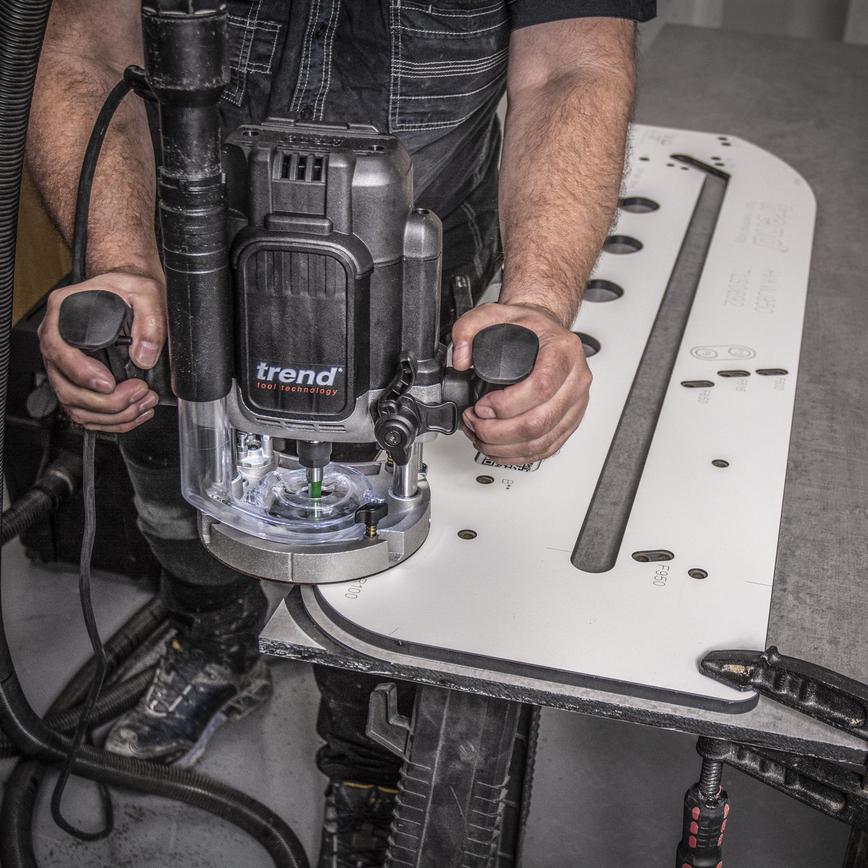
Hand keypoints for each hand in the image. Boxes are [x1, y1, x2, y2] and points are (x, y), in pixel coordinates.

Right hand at [38, 271, 165, 432]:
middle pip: (66, 387)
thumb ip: (149, 321)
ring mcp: (66, 364)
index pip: (59, 351)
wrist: (129, 290)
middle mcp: (58, 341)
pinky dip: (111, 421)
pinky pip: (87, 412)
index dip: (82, 373)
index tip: (109, 383)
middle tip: (138, 395)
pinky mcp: (80, 381)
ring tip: (142, 405)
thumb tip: (144, 356)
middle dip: (105, 402)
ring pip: (76, 406)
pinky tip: (134, 413)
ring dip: (111, 415)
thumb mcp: (145, 293)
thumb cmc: (129, 287)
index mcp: (63, 314)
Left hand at [452, 302, 590, 463]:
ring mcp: (575, 404)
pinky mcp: (569, 422)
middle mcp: (575, 380)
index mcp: (563, 352)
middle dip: (498, 431)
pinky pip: (546, 449)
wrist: (546, 333)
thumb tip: (461, 360)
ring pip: (542, 441)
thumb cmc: (528, 327)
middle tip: (475, 423)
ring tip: (480, 435)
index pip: (541, 386)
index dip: (507, 404)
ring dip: (504, 446)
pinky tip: (496, 447)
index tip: (483, 405)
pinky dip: (517, 455)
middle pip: (540, 421)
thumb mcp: (495, 314)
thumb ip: (469, 329)